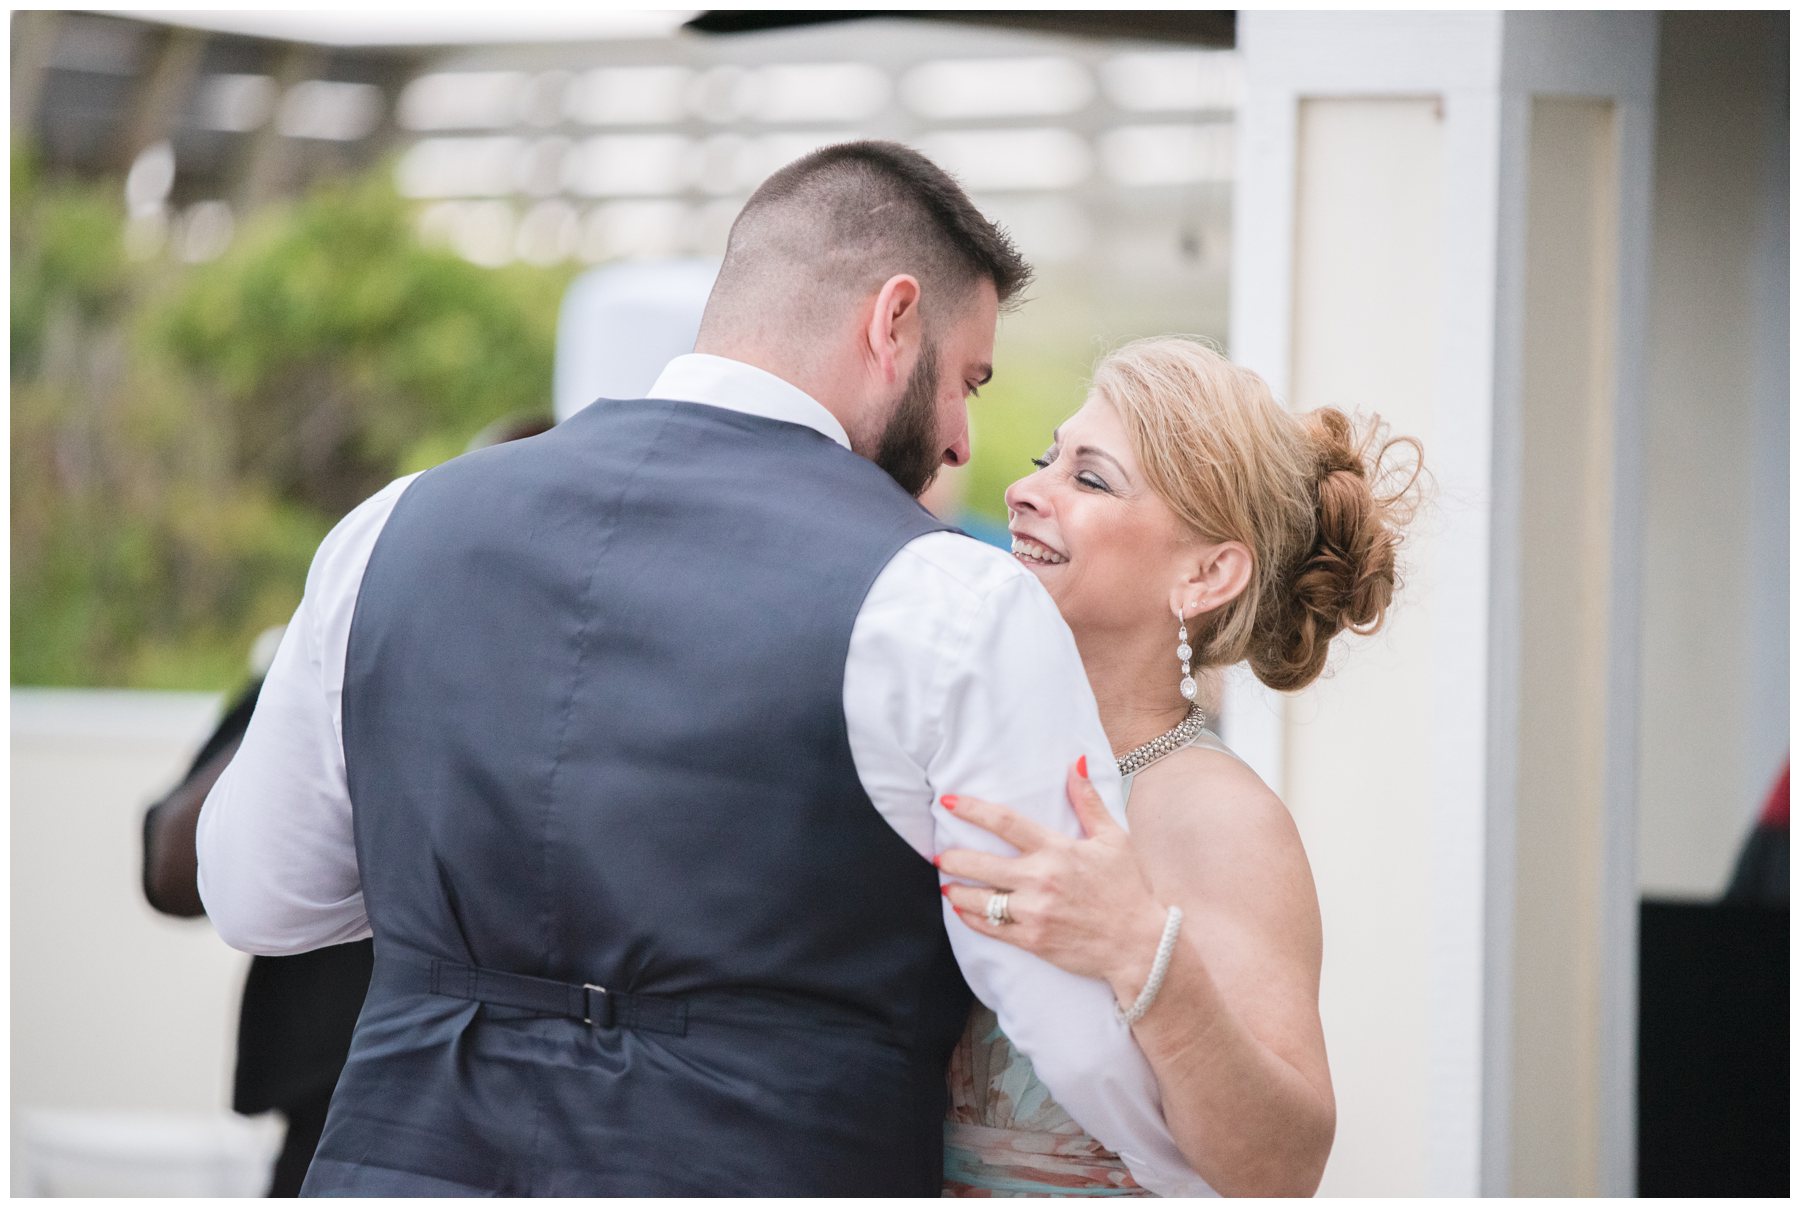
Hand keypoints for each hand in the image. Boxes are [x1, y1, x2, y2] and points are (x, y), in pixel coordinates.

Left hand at [936, 759, 1167, 995]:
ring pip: (979, 899)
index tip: (948, 802)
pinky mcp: (1032, 940)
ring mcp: (1034, 912)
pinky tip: (962, 911)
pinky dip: (971, 919)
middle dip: (953, 858)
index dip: (972, 810)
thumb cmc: (1127, 889)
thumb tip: (1076, 763)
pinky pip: (990, 928)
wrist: (1139, 945)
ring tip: (947, 885)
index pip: (1005, 823)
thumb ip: (1089, 802)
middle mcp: (1041, 879)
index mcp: (1058, 850)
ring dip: (956, 891)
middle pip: (980, 863)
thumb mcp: (1114, 840)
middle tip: (939, 855)